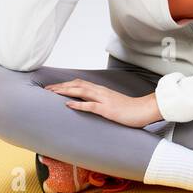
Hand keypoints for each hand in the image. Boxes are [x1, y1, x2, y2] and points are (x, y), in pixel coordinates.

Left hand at [43, 79, 158, 127]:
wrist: (145, 109)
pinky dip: (78, 104)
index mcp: (101, 90)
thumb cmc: (130, 109)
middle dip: (60, 86)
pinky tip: (68, 104)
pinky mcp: (108, 109)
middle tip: (46, 89)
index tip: (53, 88)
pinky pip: (91, 105)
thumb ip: (101, 102)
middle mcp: (101, 92)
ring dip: (65, 91)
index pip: (80, 83)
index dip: (65, 84)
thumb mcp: (113, 103)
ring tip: (52, 93)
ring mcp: (104, 100)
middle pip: (77, 85)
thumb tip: (90, 104)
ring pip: (81, 91)